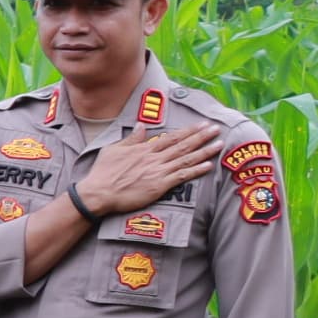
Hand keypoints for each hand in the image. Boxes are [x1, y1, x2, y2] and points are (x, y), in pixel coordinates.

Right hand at [78, 121, 224, 218]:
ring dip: (204, 151)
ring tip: (218, 144)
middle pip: (183, 145)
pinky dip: (196, 170)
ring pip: (186, 159)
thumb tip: (141, 126)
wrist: (99, 192)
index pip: (171, 137)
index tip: (201, 124)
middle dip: (201, 136)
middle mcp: (154, 158)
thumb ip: (131, 139)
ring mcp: (158, 171)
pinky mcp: (159, 186)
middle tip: (216, 129)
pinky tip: (208, 165)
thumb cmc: (103, 172)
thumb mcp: (113, 150)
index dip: (188, 131)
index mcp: (144, 149)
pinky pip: (182, 176)